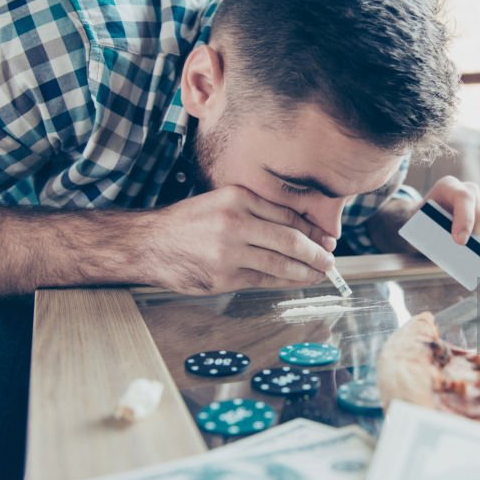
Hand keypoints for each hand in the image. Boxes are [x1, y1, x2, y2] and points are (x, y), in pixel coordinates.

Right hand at [148, 186, 336, 293]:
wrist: (149, 243)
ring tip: (320, 273)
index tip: (327, 238)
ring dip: (306, 271)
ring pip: (280, 263)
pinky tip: (297, 281)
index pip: (287, 215)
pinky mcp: (223, 277)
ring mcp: (229, 252)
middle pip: (289, 239)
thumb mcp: (221, 202)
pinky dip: (285, 282)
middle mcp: (234, 222)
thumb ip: (256, 211)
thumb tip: (299, 228)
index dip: (312, 230)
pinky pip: (264, 280)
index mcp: (237, 198)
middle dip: (316, 252)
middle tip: (330, 260)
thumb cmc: (189, 223)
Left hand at [424, 176, 479, 250]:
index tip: (460, 242)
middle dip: (478, 235)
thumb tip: (446, 250)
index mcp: (449, 186)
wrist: (423, 221)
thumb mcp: (416, 223)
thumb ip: (426, 232)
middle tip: (470, 254)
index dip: (465, 220)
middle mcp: (470, 191)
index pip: (463, 198)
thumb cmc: (420, 223)